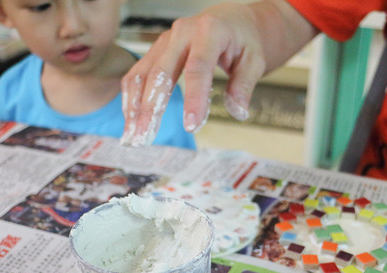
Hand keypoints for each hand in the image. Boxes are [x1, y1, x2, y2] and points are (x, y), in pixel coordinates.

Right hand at [120, 0, 316, 146]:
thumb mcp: (254, 60)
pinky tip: (132, 121)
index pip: (198, 68)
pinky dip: (131, 99)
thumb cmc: (242, 41)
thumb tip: (238, 112)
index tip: (192, 126)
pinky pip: (137, 74)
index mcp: (210, 31)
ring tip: (133, 136)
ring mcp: (165, 41)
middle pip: (161, 72)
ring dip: (134, 107)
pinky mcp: (156, 50)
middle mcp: (182, 32)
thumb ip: (244, 85)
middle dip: (151, 108)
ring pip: (142, 73)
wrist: (230, 21)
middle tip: (146, 138)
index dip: (193, 99)